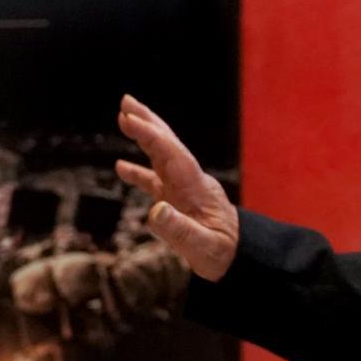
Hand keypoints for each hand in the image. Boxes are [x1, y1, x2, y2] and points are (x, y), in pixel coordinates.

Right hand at [115, 95, 238, 280]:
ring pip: (161, 156)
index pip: (170, 154)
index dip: (149, 135)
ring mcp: (183, 190)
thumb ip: (179, 230)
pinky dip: (138, 171)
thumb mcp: (202, 247)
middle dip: (148, 122)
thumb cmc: (222, 254)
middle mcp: (189, 182)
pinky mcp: (178, 201)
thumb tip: (154, 210)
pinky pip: (155, 180)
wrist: (239, 258)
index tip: (129, 119)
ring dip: (144, 136)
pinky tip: (120, 167)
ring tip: (124, 117)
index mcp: (195, 188)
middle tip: (126, 101)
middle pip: (168, 144)